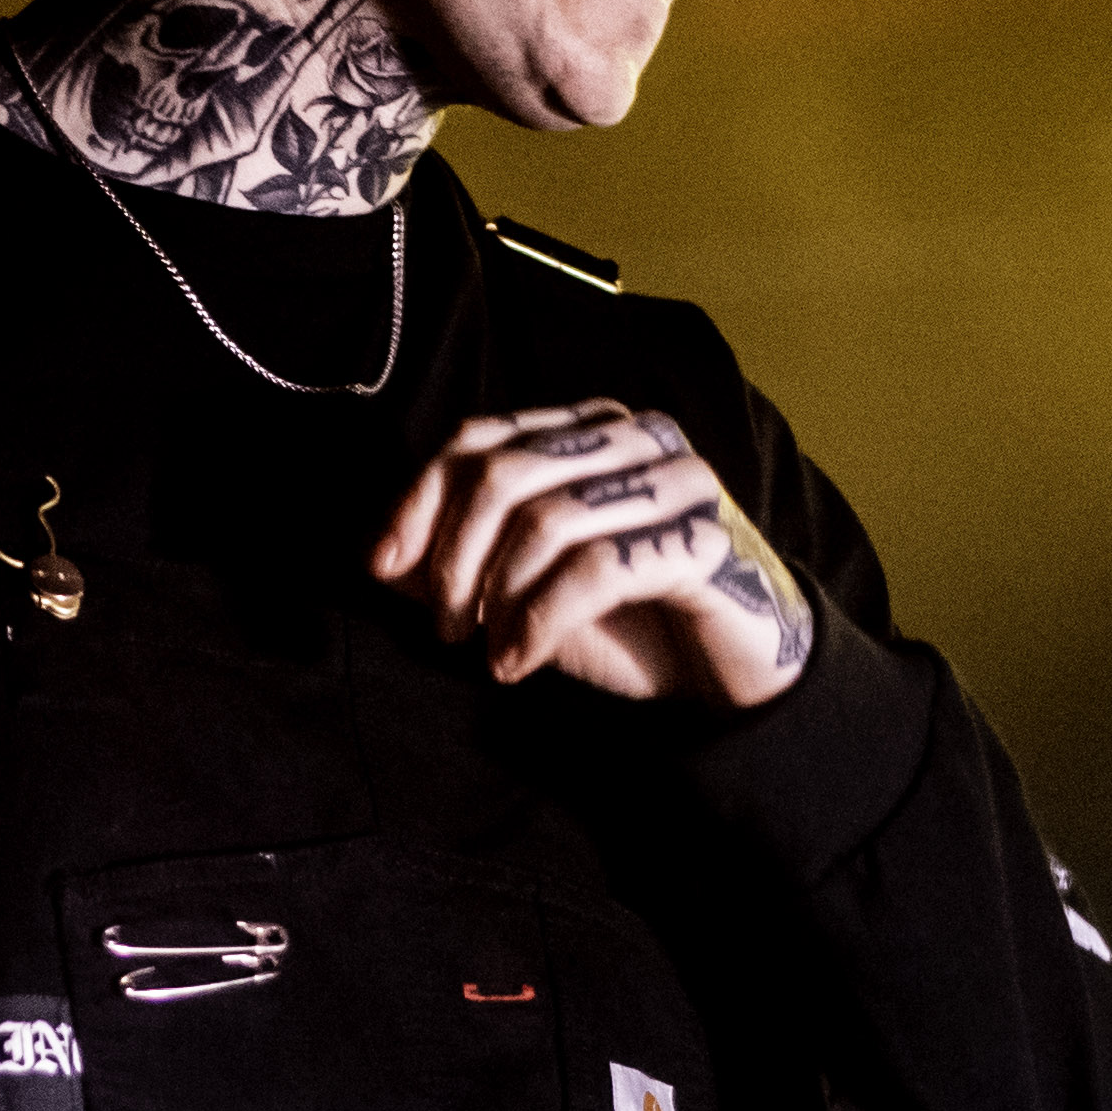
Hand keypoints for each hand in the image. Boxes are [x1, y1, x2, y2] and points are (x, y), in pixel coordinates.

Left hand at [372, 401, 818, 706]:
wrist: (730, 681)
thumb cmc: (628, 626)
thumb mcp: (525, 595)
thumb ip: (458, 566)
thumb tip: (380, 559)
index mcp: (591, 429)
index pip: (480, 439)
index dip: (418, 502)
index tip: (382, 568)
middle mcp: (637, 438)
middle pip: (504, 473)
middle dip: (454, 557)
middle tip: (446, 628)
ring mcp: (679, 483)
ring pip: (547, 518)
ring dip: (497, 598)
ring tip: (487, 653)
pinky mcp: (705, 541)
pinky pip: (595, 570)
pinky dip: (539, 621)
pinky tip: (518, 662)